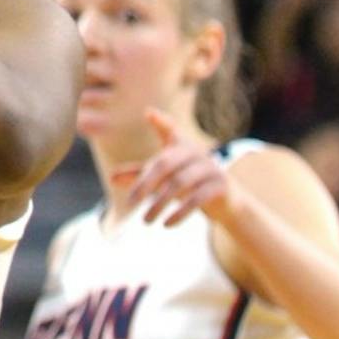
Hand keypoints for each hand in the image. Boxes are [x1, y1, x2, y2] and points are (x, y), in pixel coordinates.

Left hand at [110, 108, 235, 226]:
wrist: (226, 201)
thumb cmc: (189, 183)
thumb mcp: (165, 178)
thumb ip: (140, 175)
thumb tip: (111, 178)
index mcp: (181, 147)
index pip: (170, 130)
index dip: (161, 122)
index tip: (149, 113)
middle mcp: (196, 153)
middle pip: (164, 163)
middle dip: (145, 183)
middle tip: (130, 203)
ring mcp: (210, 168)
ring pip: (179, 183)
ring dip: (159, 203)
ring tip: (145, 220)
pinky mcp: (221, 185)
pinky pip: (197, 198)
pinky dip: (180, 212)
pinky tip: (167, 224)